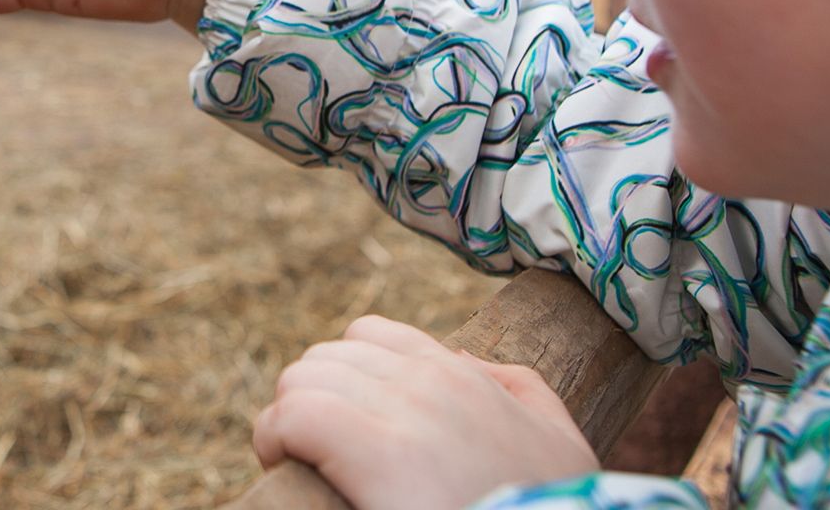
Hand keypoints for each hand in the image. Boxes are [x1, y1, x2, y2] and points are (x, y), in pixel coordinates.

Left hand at [254, 316, 598, 509]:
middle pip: (327, 357)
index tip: (341, 421)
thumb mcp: (555, 438)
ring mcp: (401, 411)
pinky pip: (291, 416)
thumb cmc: (552, 503)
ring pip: (302, 379)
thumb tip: (458, 359)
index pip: (372, 336)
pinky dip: (273, 438)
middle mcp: (428, 380)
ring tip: (295, 457)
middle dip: (310, 398)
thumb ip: (516, 388)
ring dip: (287, 418)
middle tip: (314, 447)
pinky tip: (282, 462)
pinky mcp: (373, 452)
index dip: (344, 376)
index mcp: (460, 375)